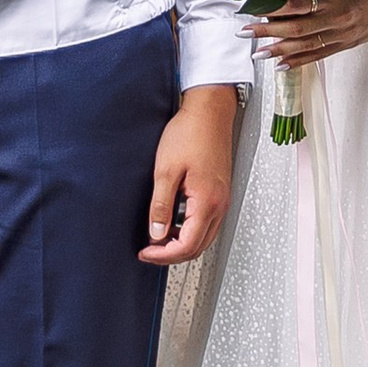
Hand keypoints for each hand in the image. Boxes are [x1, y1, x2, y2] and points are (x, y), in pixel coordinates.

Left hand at [142, 84, 237, 264]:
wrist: (209, 110)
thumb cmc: (190, 132)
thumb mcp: (166, 170)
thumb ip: (161, 205)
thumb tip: (156, 233)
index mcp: (207, 202)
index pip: (186, 245)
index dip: (163, 255)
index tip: (145, 252)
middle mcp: (219, 204)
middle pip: (197, 247)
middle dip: (172, 255)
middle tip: (149, 251)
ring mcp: (222, 199)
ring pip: (204, 238)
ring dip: (182, 244)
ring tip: (158, 239)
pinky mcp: (220, 192)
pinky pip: (208, 224)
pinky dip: (190, 231)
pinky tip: (174, 224)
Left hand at [251, 0, 367, 67]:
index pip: (300, 4)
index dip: (275, 7)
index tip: (254, 5)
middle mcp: (339, 19)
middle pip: (297, 28)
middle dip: (268, 31)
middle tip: (245, 32)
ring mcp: (343, 35)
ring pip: (305, 45)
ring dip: (278, 49)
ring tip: (257, 52)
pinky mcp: (347, 44)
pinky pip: (319, 55)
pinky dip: (298, 60)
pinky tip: (281, 64)